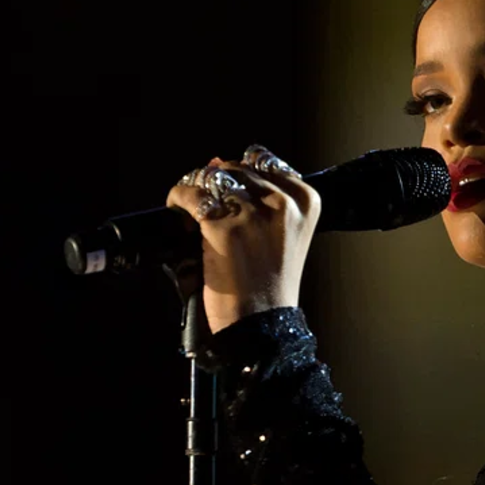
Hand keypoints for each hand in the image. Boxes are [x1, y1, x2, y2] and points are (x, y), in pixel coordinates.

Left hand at [166, 148, 320, 333]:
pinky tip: (177, 213)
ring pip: (213, 177)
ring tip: (191, 210)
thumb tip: (214, 160)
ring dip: (196, 189)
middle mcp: (284, 203)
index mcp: (306, 201)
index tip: (230, 192)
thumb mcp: (282, 234)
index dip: (241, 173)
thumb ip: (258, 195)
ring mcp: (253, 215)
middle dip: (216, 182)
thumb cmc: (271, 283)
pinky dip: (178, 200)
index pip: (265, 161)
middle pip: (236, 167)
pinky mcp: (223, 229)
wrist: (262, 324)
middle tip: (207, 206)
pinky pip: (191, 197)